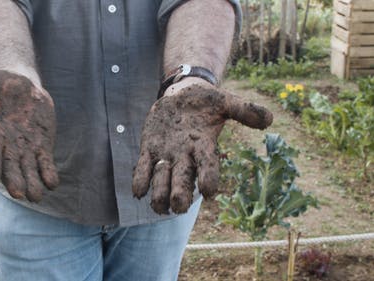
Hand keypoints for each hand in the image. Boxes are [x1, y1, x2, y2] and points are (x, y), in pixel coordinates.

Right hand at [0, 70, 57, 201]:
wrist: (22, 86)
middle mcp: (7, 147)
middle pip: (10, 168)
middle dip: (14, 181)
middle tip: (18, 194)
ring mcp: (26, 149)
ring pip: (28, 171)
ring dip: (32, 184)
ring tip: (36, 196)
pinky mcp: (42, 147)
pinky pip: (45, 164)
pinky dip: (48, 174)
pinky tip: (52, 183)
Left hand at [132, 77, 272, 213]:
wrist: (182, 96)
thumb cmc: (207, 101)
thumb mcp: (226, 101)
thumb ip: (245, 110)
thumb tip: (269, 118)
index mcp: (204, 146)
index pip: (208, 166)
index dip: (209, 179)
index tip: (209, 192)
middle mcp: (185, 156)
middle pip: (183, 180)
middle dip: (180, 195)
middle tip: (178, 206)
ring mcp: (166, 154)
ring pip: (162, 180)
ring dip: (159, 193)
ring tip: (158, 205)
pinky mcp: (149, 149)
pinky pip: (143, 169)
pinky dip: (140, 180)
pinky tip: (138, 191)